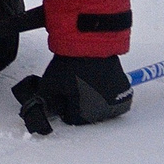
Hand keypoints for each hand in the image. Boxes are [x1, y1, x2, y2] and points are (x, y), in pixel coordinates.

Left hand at [13, 54, 132, 134]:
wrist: (91, 45)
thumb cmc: (70, 65)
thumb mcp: (49, 83)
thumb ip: (44, 99)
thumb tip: (38, 107)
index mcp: (86, 114)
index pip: (71, 119)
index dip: (64, 105)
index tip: (62, 94)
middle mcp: (105, 113)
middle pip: (87, 114)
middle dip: (78, 103)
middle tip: (73, 84)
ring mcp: (117, 102)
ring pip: (101, 107)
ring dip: (93, 98)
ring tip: (85, 80)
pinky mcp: (125, 91)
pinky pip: (112, 98)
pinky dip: (106, 92)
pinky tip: (98, 79)